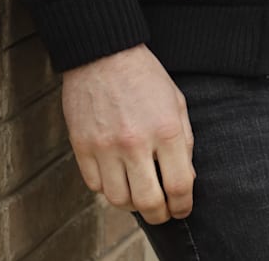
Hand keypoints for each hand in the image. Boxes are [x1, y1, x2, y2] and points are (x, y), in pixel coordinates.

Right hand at [61, 44, 195, 223]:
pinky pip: (95, 185)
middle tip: (161, 212)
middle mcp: (136, 142)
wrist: (103, 51)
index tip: (181, 209)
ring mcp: (106, 146)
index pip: (179, 186)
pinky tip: (115, 175)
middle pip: (148, 202)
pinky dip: (107, 187)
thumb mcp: (176, 102)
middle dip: (159, 215)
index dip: (183, 206)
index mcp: (166, 129)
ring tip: (137, 192)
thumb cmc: (144, 76)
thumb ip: (184, 142)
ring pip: (118, 200)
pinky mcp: (82, 145)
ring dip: (131, 203)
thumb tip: (186, 181)